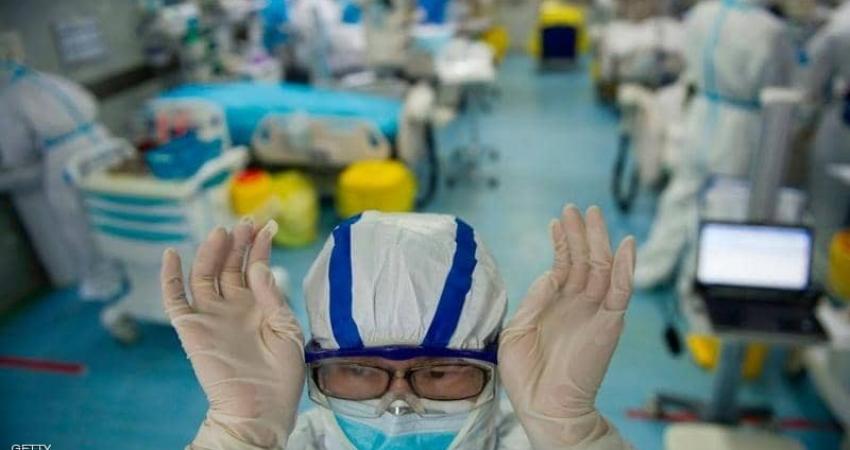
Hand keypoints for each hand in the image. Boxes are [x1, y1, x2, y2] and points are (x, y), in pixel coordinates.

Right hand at [160, 219, 304, 448]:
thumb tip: (258, 265)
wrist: (260, 409)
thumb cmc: (281, 376)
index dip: (260, 246)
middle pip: (230, 266)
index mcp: (259, 308)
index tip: (268, 225)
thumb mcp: (288, 330)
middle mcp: (234, 308)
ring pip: (206, 275)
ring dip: (211, 252)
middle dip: (238, 243)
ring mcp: (211, 316)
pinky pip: (175, 299)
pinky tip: (172, 254)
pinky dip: (169, 277)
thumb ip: (272, 296)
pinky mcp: (191, 329)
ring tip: (222, 232)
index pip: (256, 268)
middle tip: (246, 221)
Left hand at [499, 205, 635, 448]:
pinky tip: (625, 245)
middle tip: (575, 208)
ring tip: (591, 214)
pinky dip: (625, 268)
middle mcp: (577, 305)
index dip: (561, 243)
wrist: (543, 406)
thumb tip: (550, 273)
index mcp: (555, 306)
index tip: (557, 221)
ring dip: (597, 240)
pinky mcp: (608, 323)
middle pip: (584, 261)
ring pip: (601, 268)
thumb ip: (535, 298)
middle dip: (580, 233)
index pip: (564, 267)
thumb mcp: (517, 328)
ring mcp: (594, 313)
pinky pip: (621, 291)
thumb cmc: (526, 375)